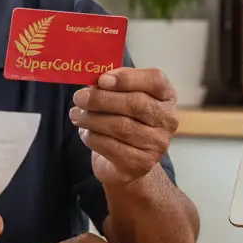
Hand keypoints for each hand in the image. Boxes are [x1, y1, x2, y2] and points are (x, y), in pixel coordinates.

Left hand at [70, 68, 177, 187]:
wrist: (127, 162)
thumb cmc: (123, 120)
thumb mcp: (121, 97)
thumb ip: (111, 86)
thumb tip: (93, 83)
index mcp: (165, 96)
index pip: (155, 80)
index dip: (128, 78)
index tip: (102, 79)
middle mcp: (167, 120)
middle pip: (136, 104)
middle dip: (102, 99)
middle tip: (79, 97)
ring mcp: (157, 144)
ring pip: (121, 126)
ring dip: (92, 119)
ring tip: (75, 115)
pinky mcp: (141, 164)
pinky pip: (111, 146)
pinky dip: (92, 137)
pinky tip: (85, 132)